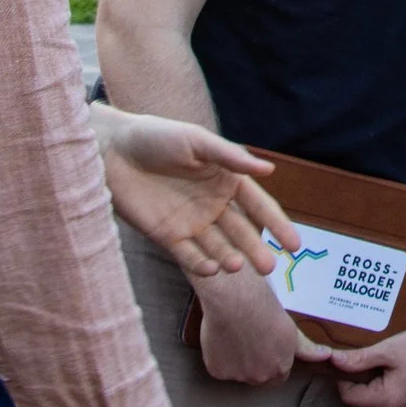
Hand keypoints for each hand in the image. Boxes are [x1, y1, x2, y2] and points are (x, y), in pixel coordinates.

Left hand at [92, 103, 303, 278]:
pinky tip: (213, 269)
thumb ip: (231, 158)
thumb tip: (269, 171)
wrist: (111, 151)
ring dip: (230, 258)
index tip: (294, 245)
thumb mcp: (197, 141)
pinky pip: (189, 256)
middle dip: (257, 250)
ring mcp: (191, 222)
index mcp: (226, 180)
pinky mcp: (167, 236)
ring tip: (237, 266)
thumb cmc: (157, 136)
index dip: (277, 225)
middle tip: (270, 268)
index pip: (259, 206)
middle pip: (242, 232)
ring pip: (219, 247)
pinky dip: (202, 265)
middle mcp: (213, 204)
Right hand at [193, 266, 332, 384]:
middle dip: (254, 362)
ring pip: (237, 372)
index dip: (271, 360)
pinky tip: (222, 336)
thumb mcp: (290, 328)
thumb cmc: (266, 307)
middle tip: (249, 337)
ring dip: (235, 360)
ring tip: (235, 333)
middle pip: (258, 376)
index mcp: (281, 367)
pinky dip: (218, 356)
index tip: (265, 346)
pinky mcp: (217, 371)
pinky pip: (218, 367)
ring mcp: (238, 376)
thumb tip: (325, 356)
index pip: (278, 375)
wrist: (237, 299)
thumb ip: (306, 348)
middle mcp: (261, 377)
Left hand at [329, 324, 405, 406]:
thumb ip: (359, 359)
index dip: (343, 377)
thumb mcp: (389, 349)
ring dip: (378, 382)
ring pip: (381, 400)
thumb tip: (333, 361)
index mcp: (389, 400)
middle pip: (365, 400)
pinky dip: (393, 386)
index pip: (349, 396)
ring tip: (388, 360)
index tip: (349, 359)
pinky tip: (403, 367)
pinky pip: (397, 400)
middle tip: (370, 356)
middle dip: (362, 379)